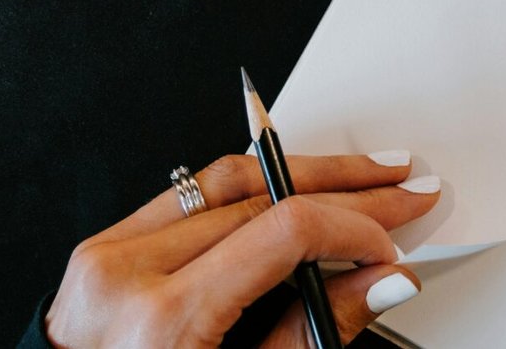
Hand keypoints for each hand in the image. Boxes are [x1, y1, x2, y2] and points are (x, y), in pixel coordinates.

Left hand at [45, 152, 438, 347]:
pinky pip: (189, 196)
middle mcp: (129, 274)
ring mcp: (108, 253)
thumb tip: (382, 282)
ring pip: (227, 180)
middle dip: (345, 192)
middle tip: (401, 192)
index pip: (282, 232)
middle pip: (262, 197)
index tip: (388, 250)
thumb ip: (313, 334)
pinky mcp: (104, 246)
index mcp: (163, 321)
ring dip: (303, 172)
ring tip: (361, 175)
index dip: (351, 230)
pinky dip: (250, 188)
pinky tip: (293, 183)